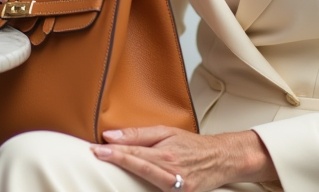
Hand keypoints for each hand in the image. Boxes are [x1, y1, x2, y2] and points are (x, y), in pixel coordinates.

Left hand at [89, 126, 276, 191]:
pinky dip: (142, 188)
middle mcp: (172, 172)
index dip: (115, 151)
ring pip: (146, 181)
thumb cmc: (193, 144)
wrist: (221, 158)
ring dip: (127, 174)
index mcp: (167, 154)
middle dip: (116, 160)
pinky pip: (157, 191)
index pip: (135, 152)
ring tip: (109, 165)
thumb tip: (112, 135)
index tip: (97, 149)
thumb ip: (140, 134)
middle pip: (138, 166)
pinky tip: (131, 185)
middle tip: (96, 154)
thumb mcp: (167, 132)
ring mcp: (177, 188)